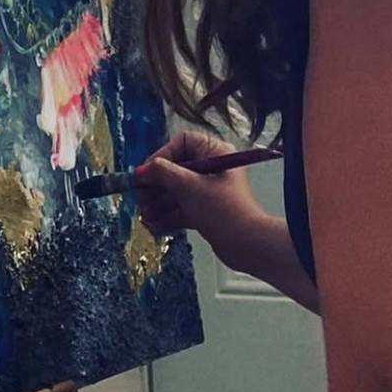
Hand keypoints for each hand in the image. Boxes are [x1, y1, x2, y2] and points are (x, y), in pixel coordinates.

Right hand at [135, 131, 267, 272]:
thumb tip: (141, 170)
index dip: (161, 156)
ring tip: (145, 217)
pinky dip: (167, 217)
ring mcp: (208, 191)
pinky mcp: (206, 211)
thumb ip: (163, 174)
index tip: (146, 173)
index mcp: (214, 153)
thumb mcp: (190, 187)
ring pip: (176, 192)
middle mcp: (212, 168)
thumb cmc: (223, 210)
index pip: (181, 144)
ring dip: (158, 205)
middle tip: (140, 199)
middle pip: (175, 170)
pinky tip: (154, 227)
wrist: (251, 247)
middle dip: (155, 187)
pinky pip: (181, 209)